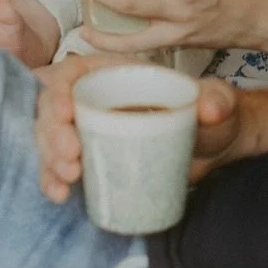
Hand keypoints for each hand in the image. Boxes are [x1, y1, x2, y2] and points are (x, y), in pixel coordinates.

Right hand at [34, 54, 248, 203]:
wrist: (213, 148)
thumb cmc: (209, 115)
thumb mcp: (216, 102)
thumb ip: (217, 100)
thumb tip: (210, 109)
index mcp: (116, 74)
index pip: (73, 73)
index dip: (60, 90)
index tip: (66, 114)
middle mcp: (95, 100)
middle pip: (54, 110)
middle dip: (52, 134)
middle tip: (72, 158)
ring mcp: (90, 131)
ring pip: (51, 140)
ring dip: (50, 160)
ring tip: (68, 179)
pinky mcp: (91, 160)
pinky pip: (61, 167)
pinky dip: (54, 180)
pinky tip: (61, 194)